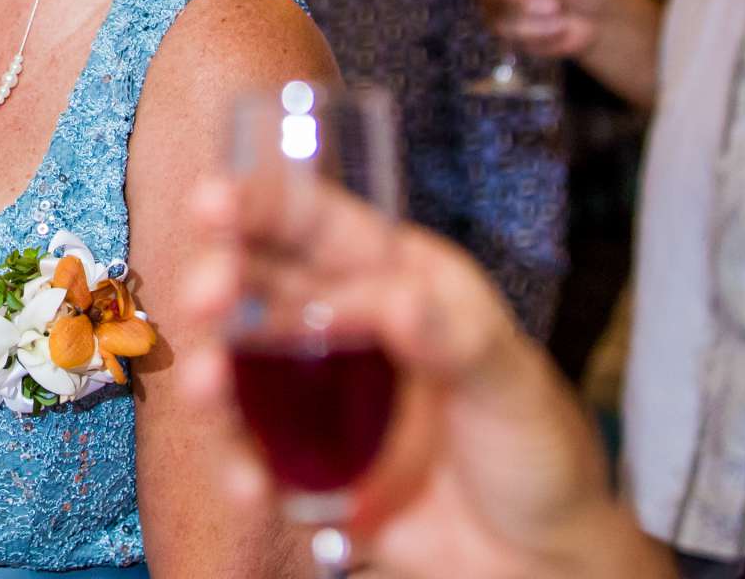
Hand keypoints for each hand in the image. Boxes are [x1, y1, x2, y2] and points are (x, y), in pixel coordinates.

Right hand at [179, 172, 664, 578]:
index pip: (321, 226)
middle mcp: (343, 328)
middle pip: (261, 287)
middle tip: (204, 295)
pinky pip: (256, 458)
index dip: (263, 205)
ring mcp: (318, 398)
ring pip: (241, 368)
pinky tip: (250, 486)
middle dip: (221, 281)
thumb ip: (455, 337)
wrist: (540, 558)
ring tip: (205, 388)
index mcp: (395, 280)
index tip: (214, 201)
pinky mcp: (306, 465)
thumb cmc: (538, 447)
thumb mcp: (511, 382)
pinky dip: (242, 468)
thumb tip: (398, 299)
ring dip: (213, 373)